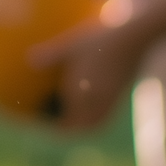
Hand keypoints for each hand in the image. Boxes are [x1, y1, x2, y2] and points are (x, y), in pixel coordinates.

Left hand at [28, 0, 141, 130]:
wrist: (136, 37)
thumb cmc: (100, 38)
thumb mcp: (72, 44)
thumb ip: (51, 54)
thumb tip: (28, 60)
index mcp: (82, 96)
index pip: (66, 124)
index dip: (53, 128)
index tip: (40, 124)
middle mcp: (98, 102)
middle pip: (82, 127)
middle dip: (68, 128)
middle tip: (55, 122)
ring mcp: (113, 99)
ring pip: (97, 120)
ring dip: (84, 122)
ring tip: (72, 113)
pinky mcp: (123, 91)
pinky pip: (107, 108)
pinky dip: (96, 109)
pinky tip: (91, 94)